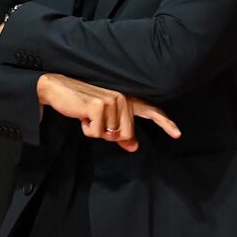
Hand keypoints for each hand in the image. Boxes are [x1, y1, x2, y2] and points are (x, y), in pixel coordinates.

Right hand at [36, 73, 180, 151]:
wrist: (58, 89)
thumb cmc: (81, 104)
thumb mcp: (102, 119)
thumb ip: (119, 131)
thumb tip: (133, 147)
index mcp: (125, 99)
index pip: (150, 111)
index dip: (165, 123)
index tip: (178, 134)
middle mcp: (122, 98)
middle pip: (126, 134)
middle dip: (108, 135)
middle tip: (94, 122)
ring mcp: (112, 100)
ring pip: (111, 136)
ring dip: (95, 131)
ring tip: (87, 116)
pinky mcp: (99, 105)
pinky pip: (97, 133)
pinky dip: (87, 129)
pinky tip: (81, 115)